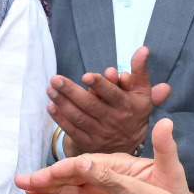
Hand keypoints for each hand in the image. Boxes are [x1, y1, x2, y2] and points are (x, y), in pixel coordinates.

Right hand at [19, 117, 192, 193]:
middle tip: (23, 180)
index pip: (88, 165)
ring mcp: (99, 190)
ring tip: (22, 186)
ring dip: (45, 186)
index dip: (68, 168)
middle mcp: (106, 176)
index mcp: (120, 165)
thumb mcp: (172, 169)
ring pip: (67, 187)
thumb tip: (164, 123)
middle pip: (72, 175)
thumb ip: (165, 148)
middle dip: (48, 176)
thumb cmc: (175, 191)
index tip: (50, 173)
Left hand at [48, 47, 171, 155]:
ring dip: (63, 103)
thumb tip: (143, 49)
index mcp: (126, 106)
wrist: (130, 144)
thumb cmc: (133, 110)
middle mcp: (112, 120)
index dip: (100, 85)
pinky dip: (60, 119)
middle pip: (90, 105)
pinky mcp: (88, 143)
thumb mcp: (142, 91)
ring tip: (50, 89)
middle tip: (56, 79)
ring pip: (79, 117)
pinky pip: (72, 130)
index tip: (86, 76)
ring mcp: (99, 133)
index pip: (112, 95)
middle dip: (72, 91)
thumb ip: (140, 70)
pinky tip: (51, 107)